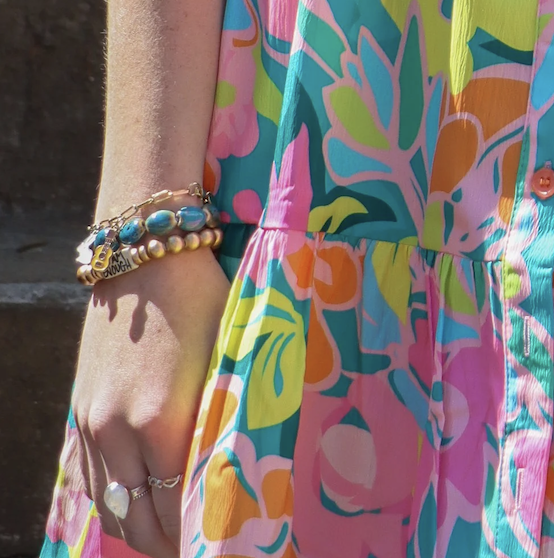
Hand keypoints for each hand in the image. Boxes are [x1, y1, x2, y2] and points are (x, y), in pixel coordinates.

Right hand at [73, 245, 230, 554]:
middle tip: (202, 545)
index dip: (201, 533)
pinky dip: (113, 507)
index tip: (224, 540)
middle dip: (172, 543)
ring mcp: (92, 427)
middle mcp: (118, 433)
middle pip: (140, 522)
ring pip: (110, 511)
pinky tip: (138, 509)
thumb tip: (241, 471)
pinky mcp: (79, 418)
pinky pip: (89, 485)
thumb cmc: (201, 299)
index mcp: (161, 420)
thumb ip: (226, 418)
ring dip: (140, 532)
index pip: (178, 507)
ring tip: (173, 536)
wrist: (144, 257)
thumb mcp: (226, 356)